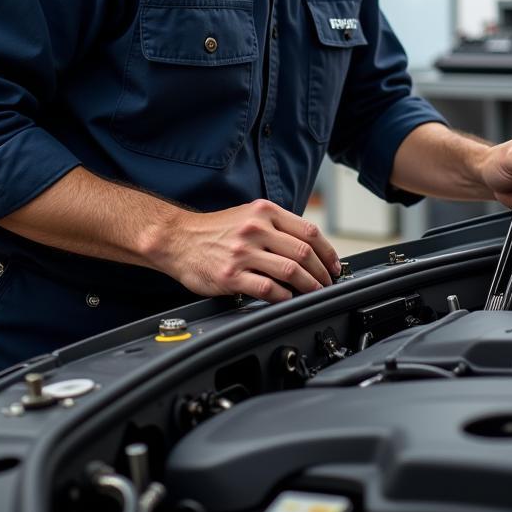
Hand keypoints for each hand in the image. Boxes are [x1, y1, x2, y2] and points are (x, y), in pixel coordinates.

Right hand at [159, 199, 341, 303]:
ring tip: (314, 293)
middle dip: (322, 272)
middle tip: (327, 283)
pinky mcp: (231, 275)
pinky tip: (288, 299)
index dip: (328, 251)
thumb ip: (276, 225)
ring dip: (309, 286)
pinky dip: (284, 297)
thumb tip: (308, 246)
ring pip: (290, 270)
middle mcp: (256, 229)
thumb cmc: (215, 231)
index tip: (334, 265)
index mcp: (264, 212)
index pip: (309, 231)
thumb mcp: (248, 215)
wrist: (177, 239)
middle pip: (304, 251)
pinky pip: (268, 288)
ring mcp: (243, 252)